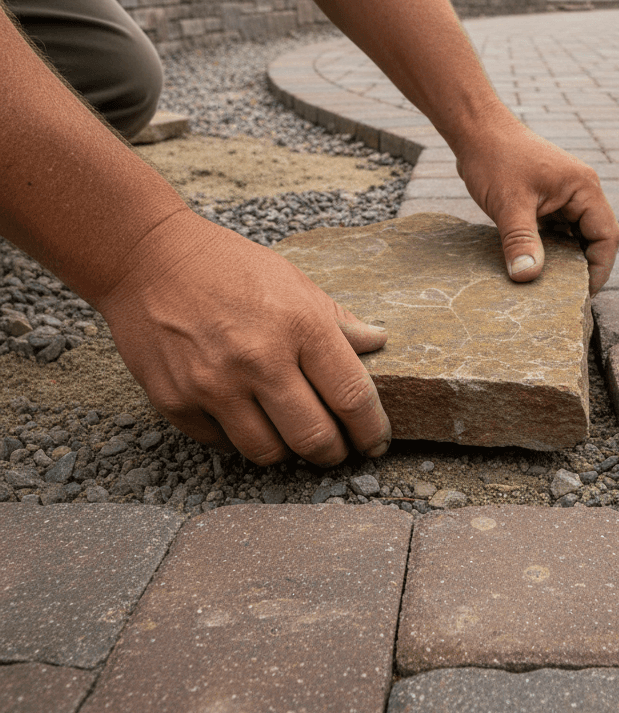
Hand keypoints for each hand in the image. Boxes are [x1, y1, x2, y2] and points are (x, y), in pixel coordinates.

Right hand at [94, 210, 389, 464]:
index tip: (376, 442)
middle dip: (334, 453)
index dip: (371, 429)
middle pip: (314, 438)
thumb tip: (377, 343)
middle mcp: (259, 359)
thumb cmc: (229, 266)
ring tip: (292, 434)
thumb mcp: (294, 282)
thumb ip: (337, 320)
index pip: (352, 397)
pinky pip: (224, 445)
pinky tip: (248, 419)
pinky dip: (242, 439)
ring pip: (269, 453)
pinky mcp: (177, 402)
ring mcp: (214, 385)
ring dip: (288, 451)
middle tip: (338, 449)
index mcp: (300, 325)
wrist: (148, 259)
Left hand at [455, 110, 618, 293]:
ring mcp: (564, 193)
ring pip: (574, 235)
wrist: (475, 129)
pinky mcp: (546, 197)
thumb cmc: (495, 158)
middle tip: (564, 294)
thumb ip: (521, 241)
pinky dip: (548, 247)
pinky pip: (556, 229)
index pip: (607, 237)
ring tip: (548, 283)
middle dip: (582, 266)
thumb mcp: (509, 205)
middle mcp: (581, 190)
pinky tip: (533, 262)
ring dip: (564, 258)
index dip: (599, 269)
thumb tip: (526, 277)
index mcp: (584, 188)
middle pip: (594, 238)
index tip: (582, 295)